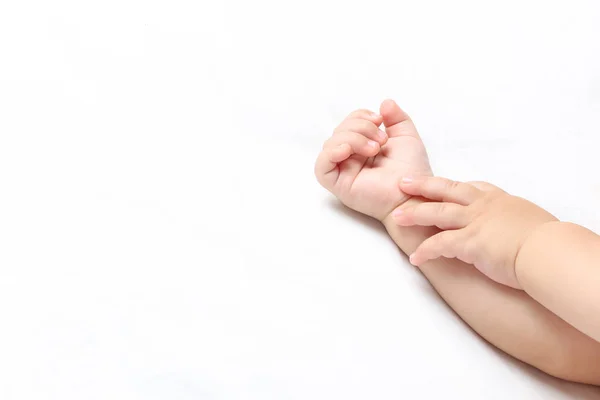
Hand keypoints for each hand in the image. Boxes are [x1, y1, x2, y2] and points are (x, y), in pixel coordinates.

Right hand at [314, 100, 431, 220]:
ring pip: (330, 144)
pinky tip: (347, 150)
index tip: (379, 119)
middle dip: (360, 127)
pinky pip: (321, 167)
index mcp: (363, 147)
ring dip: (352, 138)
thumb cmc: (412, 170)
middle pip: (339, 131)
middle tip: (381, 140)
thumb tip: (384, 102)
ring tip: (374, 148)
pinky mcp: (338, 185)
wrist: (414, 192)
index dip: (360, 116)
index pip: (349, 124)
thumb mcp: (406, 136)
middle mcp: (350, 158)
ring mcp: (343, 171)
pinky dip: (331, 153)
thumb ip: (396, 118)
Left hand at [391, 177, 556, 288]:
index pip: (469, 187)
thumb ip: (513, 219)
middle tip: (402, 182)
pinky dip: (425, 251)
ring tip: (397, 217)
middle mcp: (483, 207)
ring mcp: (475, 222)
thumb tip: (514, 227)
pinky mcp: (470, 242)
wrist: (549, 252)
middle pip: (445, 191)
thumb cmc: (546, 240)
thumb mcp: (528, 219)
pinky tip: (415, 258)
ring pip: (436, 213)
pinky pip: (439, 245)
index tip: (435, 183)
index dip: (449, 186)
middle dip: (422, 186)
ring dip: (414, 214)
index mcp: (498, 200)